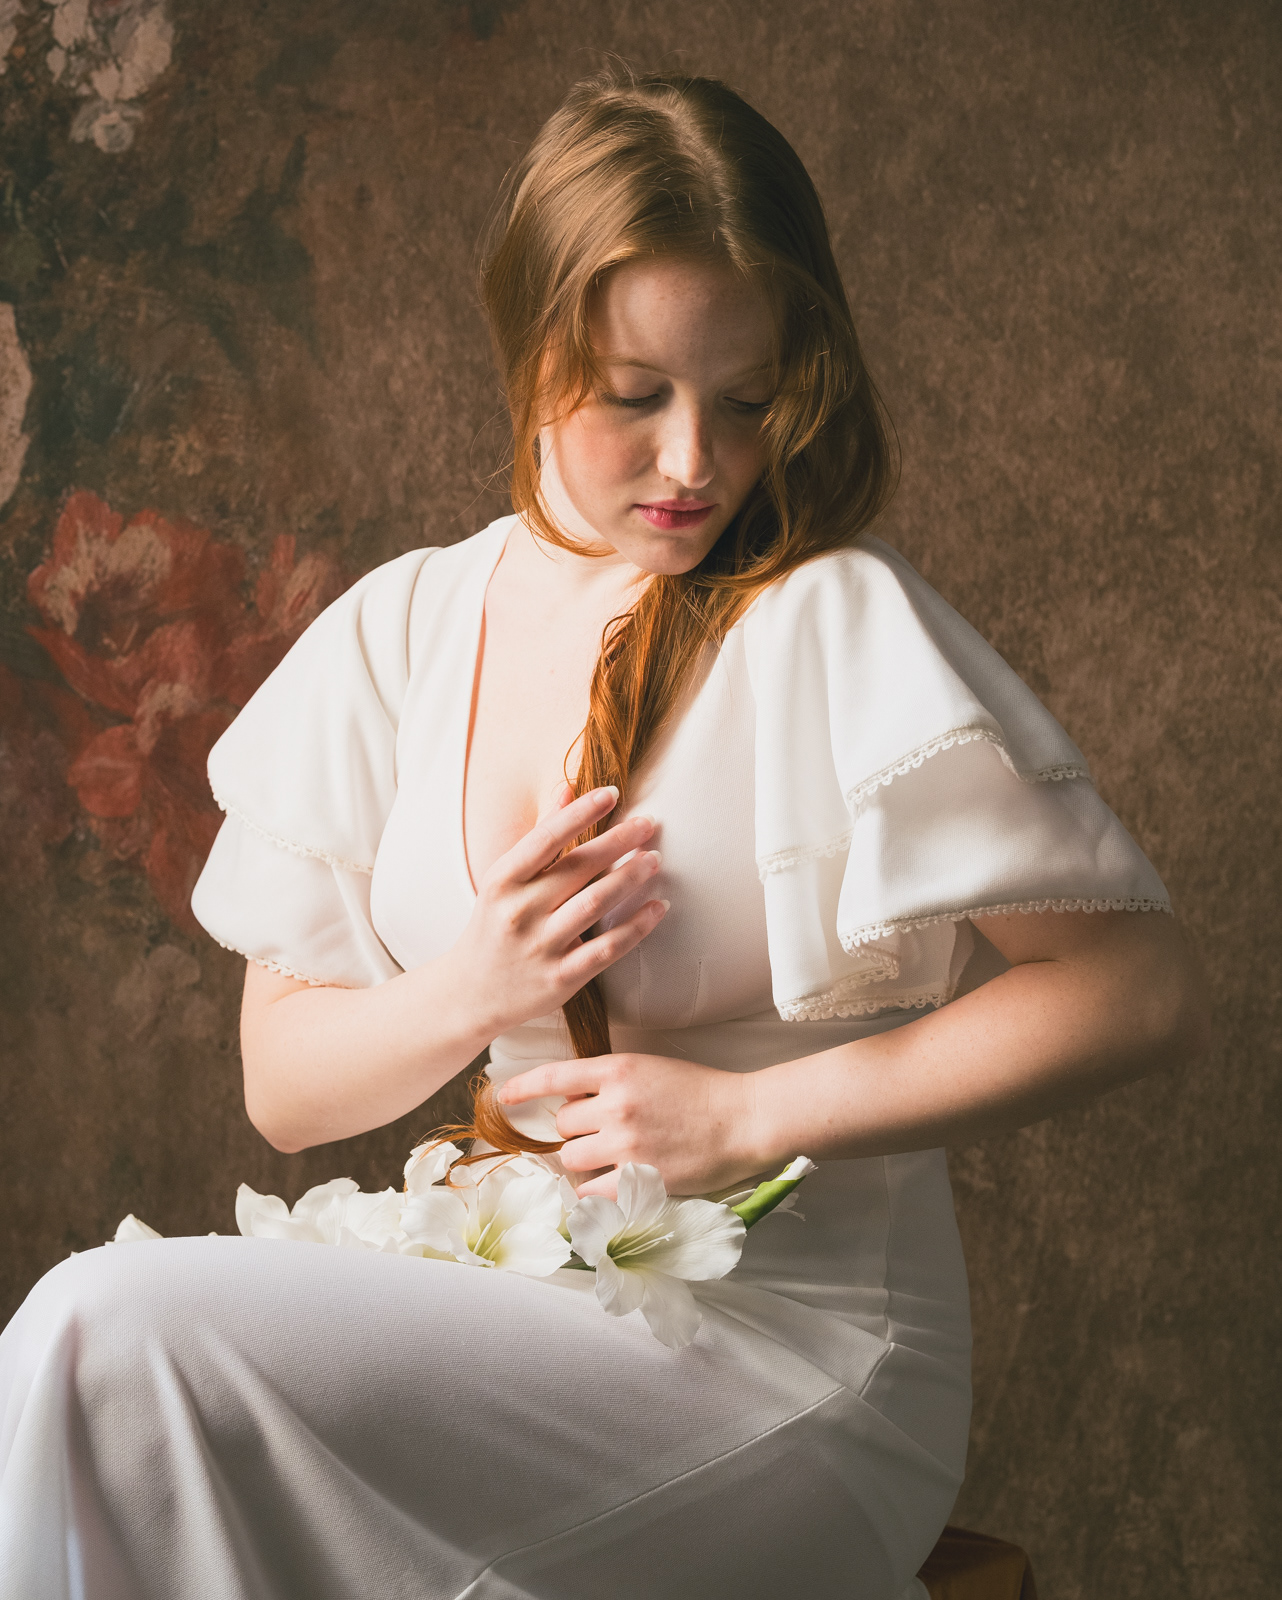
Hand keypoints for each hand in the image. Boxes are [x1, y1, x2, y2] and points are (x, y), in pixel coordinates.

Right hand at [448, 784, 666, 1039]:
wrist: (470, 993)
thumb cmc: (495, 926)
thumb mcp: (505, 881)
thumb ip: (540, 837)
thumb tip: (568, 788)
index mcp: (502, 881)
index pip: (546, 838)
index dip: (580, 813)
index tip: (612, 793)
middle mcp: (519, 912)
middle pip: (578, 868)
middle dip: (618, 842)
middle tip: (648, 824)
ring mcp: (541, 947)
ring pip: (596, 903)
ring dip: (631, 878)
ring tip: (654, 859)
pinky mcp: (561, 978)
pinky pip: (608, 948)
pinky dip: (637, 926)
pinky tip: (659, 906)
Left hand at [498, 1051, 761, 1197]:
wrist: (744, 1118)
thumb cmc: (702, 1092)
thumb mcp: (652, 1069)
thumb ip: (611, 1082)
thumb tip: (573, 1102)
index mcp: (618, 1069)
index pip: (555, 1076)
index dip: (524, 1087)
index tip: (503, 1095)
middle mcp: (615, 1104)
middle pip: (562, 1124)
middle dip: (577, 1130)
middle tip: (605, 1133)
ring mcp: (625, 1142)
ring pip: (572, 1158)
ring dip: (585, 1160)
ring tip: (615, 1157)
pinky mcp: (638, 1177)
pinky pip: (590, 1191)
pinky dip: (595, 1190)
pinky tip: (613, 1183)